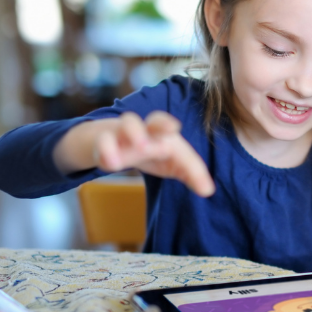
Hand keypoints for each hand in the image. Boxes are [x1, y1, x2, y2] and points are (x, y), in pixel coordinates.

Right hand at [94, 111, 214, 196]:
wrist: (111, 139)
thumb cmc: (151, 150)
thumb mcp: (171, 162)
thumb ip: (191, 174)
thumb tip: (208, 191)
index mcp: (165, 135)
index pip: (180, 143)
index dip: (190, 158)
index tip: (189, 155)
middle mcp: (147, 130)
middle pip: (156, 119)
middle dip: (163, 123)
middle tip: (172, 129)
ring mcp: (124, 133)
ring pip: (129, 124)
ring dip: (134, 133)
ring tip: (143, 148)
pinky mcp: (104, 141)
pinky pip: (103, 141)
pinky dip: (107, 149)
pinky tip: (110, 164)